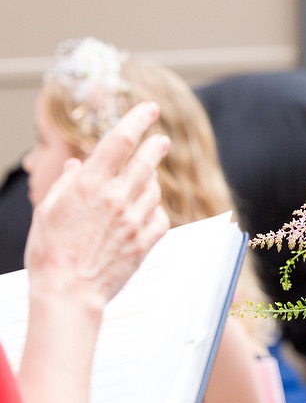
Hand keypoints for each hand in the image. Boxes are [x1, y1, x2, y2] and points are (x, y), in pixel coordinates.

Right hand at [25, 101, 170, 307]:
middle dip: (157, 146)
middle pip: (147, 160)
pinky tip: (146, 214)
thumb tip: (79, 162)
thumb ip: (67, 183)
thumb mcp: (48, 211)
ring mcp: (133, 220)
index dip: (138, 119)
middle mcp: (115, 198)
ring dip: (151, 183)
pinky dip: (155, 212)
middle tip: (161, 140)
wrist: (67, 294)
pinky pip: (160, 217)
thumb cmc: (50, 252)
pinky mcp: (145, 241)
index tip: (150, 108)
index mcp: (89, 185)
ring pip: (154, 189)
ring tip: (142, 185)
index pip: (120, 140)